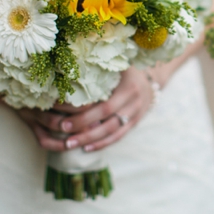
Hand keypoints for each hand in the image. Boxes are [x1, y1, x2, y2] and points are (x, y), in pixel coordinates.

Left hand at [16, 68, 154, 152]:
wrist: (152, 79)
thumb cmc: (127, 69)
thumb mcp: (117, 65)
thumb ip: (99, 67)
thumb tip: (66, 69)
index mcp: (128, 86)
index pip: (103, 102)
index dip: (82, 109)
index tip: (60, 110)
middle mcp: (134, 101)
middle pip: (106, 118)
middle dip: (82, 126)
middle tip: (61, 128)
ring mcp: (136, 114)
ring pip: (111, 131)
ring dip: (89, 139)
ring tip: (69, 144)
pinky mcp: (135, 123)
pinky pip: (118, 136)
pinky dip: (102, 143)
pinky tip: (86, 148)